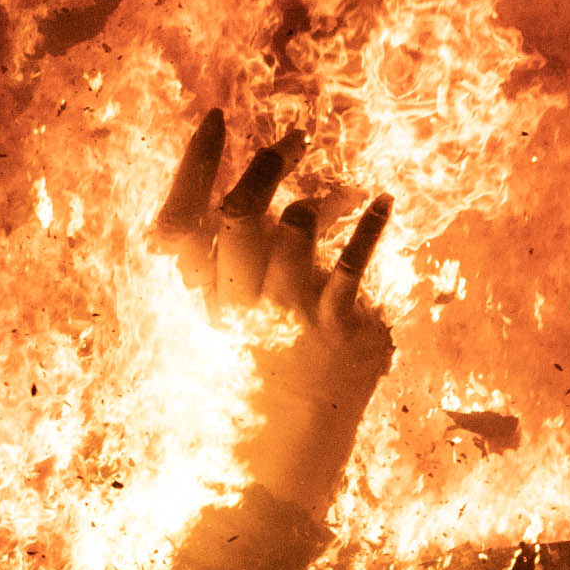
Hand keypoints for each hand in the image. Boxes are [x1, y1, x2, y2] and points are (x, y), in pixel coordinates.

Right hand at [150, 111, 393, 509]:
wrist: (285, 449)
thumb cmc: (260, 380)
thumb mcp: (229, 324)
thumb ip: (227, 271)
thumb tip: (227, 216)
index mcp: (209, 294)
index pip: (186, 215)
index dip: (198, 162)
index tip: (215, 120)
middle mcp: (242, 299)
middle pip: (242, 213)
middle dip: (266, 166)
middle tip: (295, 137)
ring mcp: (289, 312)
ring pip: (295, 229)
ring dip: (318, 204)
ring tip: (335, 195)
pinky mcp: (334, 325)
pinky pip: (353, 263)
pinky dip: (370, 225)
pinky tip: (383, 201)